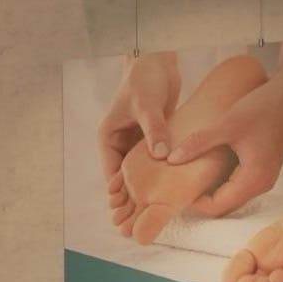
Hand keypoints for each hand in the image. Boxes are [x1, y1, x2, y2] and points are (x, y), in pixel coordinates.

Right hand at [99, 52, 178, 203]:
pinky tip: (174, 189)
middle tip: (141, 220)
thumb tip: (161, 155)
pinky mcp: (154, 140)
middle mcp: (121, 143)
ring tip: (158, 210)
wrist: (158, 61)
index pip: (111, 173)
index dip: (119, 193)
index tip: (128, 211)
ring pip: (142, 172)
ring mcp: (137, 143)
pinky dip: (163, 173)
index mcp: (108, 137)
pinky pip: (157, 162)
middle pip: (126, 177)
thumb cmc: (144, 79)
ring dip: (150, 188)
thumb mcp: (146, 104)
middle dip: (134, 197)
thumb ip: (154, 130)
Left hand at [165, 76, 282, 216]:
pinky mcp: (263, 171)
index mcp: (253, 179)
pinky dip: (221, 184)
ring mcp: (264, 179)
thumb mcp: (226, 125)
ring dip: (210, 192)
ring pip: (231, 198)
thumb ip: (198, 143)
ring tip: (188, 177)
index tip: (174, 189)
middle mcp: (261, 185)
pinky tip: (206, 168)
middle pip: (224, 206)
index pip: (217, 207)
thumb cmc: (262, 107)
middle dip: (200, 200)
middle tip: (177, 185)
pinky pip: (238, 187)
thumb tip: (170, 159)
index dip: (193, 203)